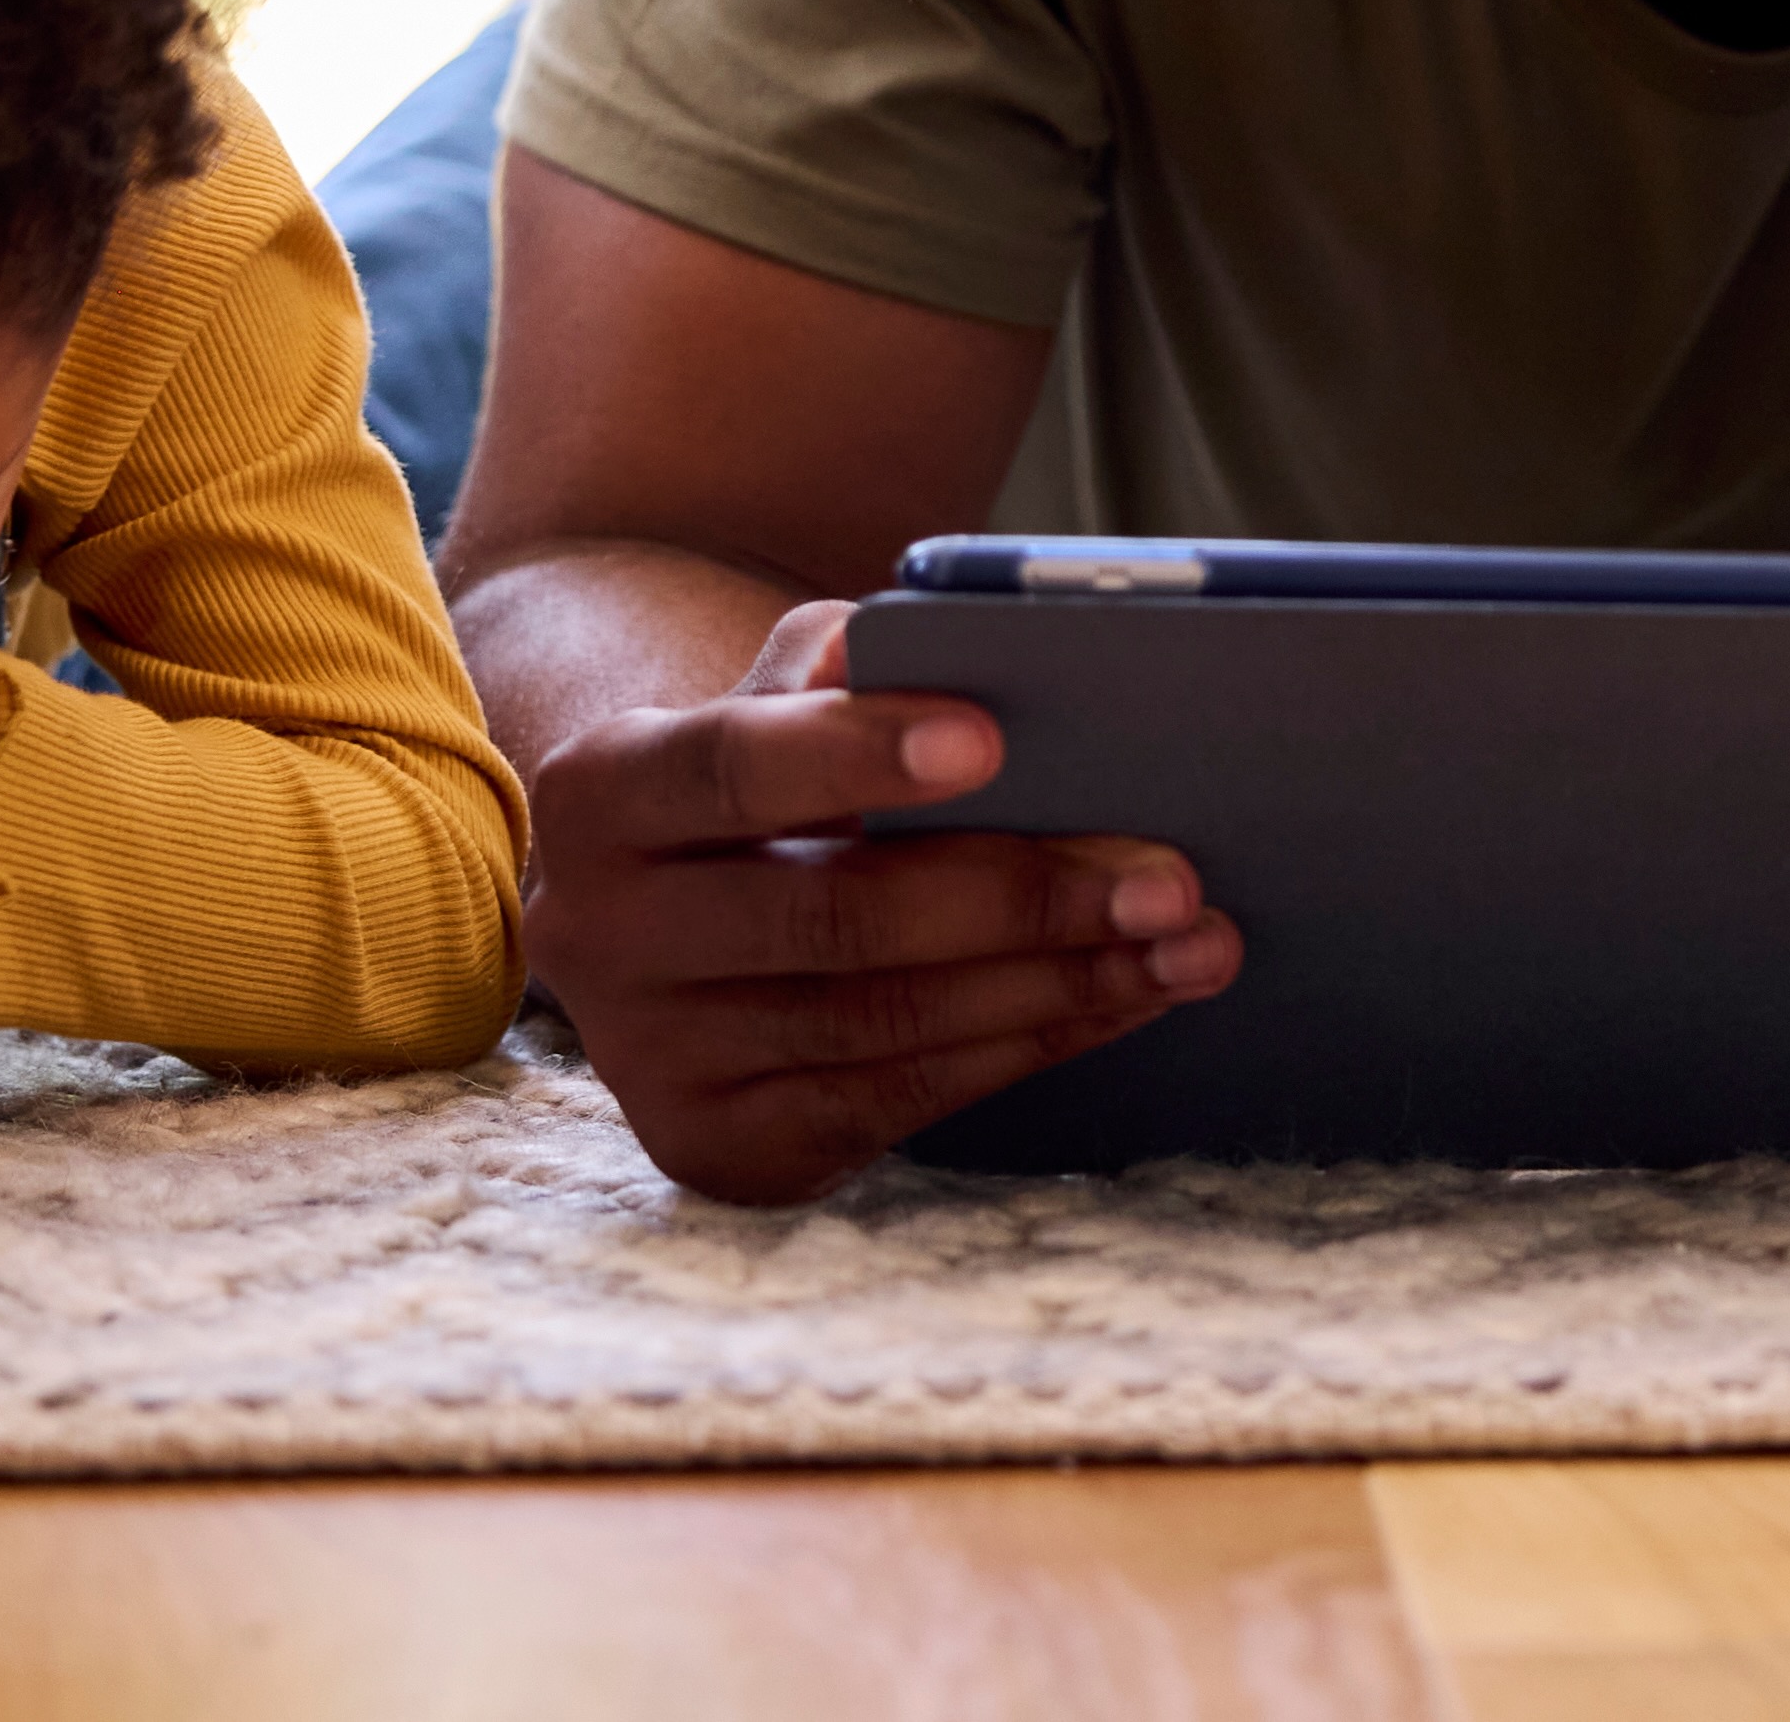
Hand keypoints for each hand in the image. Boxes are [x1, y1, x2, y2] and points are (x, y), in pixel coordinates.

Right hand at [520, 600, 1239, 1205]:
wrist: (669, 911)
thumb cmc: (763, 775)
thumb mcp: (775, 696)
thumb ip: (840, 664)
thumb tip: (934, 642)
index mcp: (601, 792)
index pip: (731, 766)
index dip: (857, 751)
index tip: (991, 736)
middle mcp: (598, 934)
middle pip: (832, 916)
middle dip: (1019, 896)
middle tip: (1168, 877)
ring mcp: (653, 1059)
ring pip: (883, 1023)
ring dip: (1058, 983)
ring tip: (1190, 943)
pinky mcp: (722, 1146)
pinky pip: (899, 1102)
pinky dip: (1028, 1046)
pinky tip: (1121, 1001)